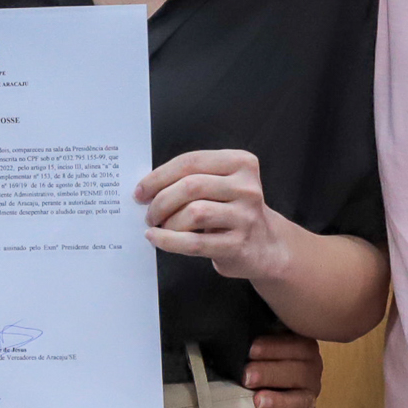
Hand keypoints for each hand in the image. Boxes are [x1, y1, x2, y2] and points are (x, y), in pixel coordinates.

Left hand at [136, 151, 293, 282]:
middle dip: (161, 200)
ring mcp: (246, 216)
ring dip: (167, 221)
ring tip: (158, 226)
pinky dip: (169, 241)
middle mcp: (247, 187)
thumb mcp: (222, 185)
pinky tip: (156, 238)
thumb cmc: (233, 211)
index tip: (142, 190)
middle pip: (191, 186)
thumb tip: (148, 188)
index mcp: (241, 163)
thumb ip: (193, 179)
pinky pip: (195, 242)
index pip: (191, 162)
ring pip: (194, 213)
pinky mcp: (239, 244)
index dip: (160, 175)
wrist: (266, 245)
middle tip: (149, 212)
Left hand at [243, 334, 324, 407]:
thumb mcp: (259, 338)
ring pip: (302, 401)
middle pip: (300, 373)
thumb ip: (257, 330)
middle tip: (247, 377)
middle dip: (271, 374)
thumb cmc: (254, 356)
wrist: (252, 378)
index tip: (251, 350)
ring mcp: (307, 397)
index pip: (297, 345)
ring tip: (258, 402)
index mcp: (303, 348)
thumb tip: (241, 325)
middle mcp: (310, 372)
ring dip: (280, 402)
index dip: (275, 348)